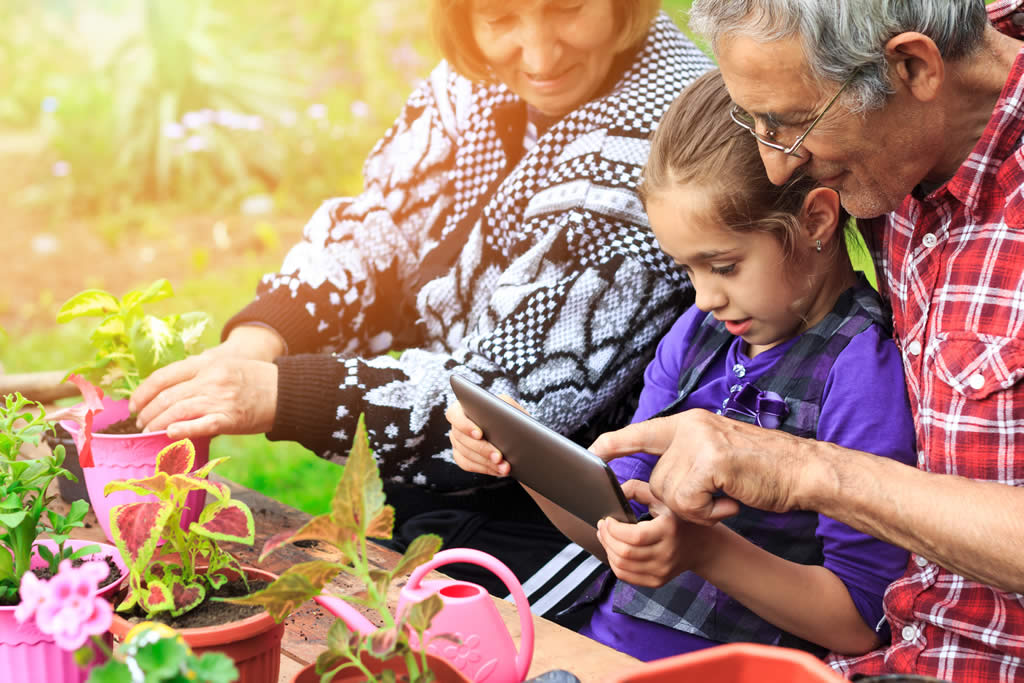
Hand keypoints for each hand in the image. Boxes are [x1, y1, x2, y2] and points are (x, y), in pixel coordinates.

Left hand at [129, 352, 277, 440]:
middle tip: (141, 424)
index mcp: (206, 364)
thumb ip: (199, 376)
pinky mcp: (230, 418)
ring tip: (149, 433)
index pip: (163, 376)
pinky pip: (200, 425)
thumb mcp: (225, 367)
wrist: (288, 391)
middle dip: (147, 413)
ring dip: (157, 424)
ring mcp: (220, 398)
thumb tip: (170, 393)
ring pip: (177, 411)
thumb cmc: (255, 380)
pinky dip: (182, 430)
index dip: (143, 392)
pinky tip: (170, 434)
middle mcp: (210, 379)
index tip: (134, 405)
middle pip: (166, 397)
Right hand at [446, 399, 509, 476]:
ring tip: (505, 467)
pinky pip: (467, 465)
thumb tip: (501, 415)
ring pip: (466, 454)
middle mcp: (456, 425)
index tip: (480, 434)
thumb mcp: (508, 406)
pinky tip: (498, 470)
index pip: (454, 415)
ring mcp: (456, 441)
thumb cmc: (510, 416)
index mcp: (463, 407)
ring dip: (487, 462)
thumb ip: (503, 405)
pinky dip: (485, 468)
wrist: (515, 434)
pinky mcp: (461, 456)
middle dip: (482, 449)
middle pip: (461, 438)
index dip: (465, 425)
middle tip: (499, 457)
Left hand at [590, 409, 808, 525]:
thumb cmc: (765, 470)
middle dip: (683, 501)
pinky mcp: (710, 461)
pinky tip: (732, 501)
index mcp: (690, 423)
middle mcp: (690, 427)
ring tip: (728, 495)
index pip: (642, 432)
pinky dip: (709, 512)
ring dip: (699, 508)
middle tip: (719, 496)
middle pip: (657, 481)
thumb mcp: (719, 454)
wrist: (804, 471)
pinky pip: (688, 503)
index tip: (592, 452)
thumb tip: (655, 480)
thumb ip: (688, 459)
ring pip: (670, 495)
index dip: (615, 443)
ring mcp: (700, 442)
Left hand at [597, 479, 716, 586]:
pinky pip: (626, 576)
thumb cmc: (675, 517)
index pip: (634, 537)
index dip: (614, 529)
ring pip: (622, 566)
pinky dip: (614, 563)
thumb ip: (635, 489)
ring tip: (606, 537)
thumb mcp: (660, 497)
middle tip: (602, 527)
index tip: (607, 519)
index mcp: (668, 529)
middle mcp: (667, 553)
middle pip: (625, 553)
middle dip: (606, 538)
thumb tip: (614, 493)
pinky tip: (614, 551)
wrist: (700, 545)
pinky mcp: (657, 581)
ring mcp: (662, 570)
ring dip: (607, 550)